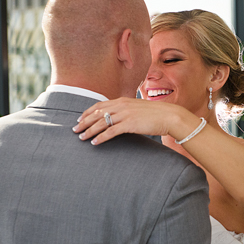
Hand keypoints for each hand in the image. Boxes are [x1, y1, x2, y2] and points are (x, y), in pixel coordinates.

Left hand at [73, 98, 188, 144]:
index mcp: (122, 101)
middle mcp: (121, 106)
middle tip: (75, 129)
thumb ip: (127, 111)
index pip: (99, 105)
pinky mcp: (130, 124)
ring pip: (101, 123)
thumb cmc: (156, 114)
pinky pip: (111, 132)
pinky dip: (101, 137)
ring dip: (89, 130)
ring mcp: (125, 114)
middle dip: (84, 122)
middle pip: (97, 113)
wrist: (169, 116)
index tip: (80, 119)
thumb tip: (119, 119)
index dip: (87, 112)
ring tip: (82, 137)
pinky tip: (95, 142)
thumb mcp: (138, 109)